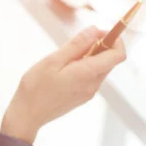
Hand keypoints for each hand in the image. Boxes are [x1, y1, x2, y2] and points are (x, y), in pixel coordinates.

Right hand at [1, 26, 126, 143]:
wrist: (27, 115)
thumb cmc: (35, 88)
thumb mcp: (53, 61)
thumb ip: (76, 45)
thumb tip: (95, 30)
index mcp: (88, 73)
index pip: (118, 55)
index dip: (114, 39)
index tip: (98, 32)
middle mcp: (93, 85)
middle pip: (109, 60)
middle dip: (99, 46)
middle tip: (75, 43)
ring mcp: (89, 93)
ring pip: (100, 68)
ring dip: (90, 57)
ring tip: (65, 58)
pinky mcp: (82, 97)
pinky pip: (91, 77)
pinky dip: (84, 68)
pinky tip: (64, 70)